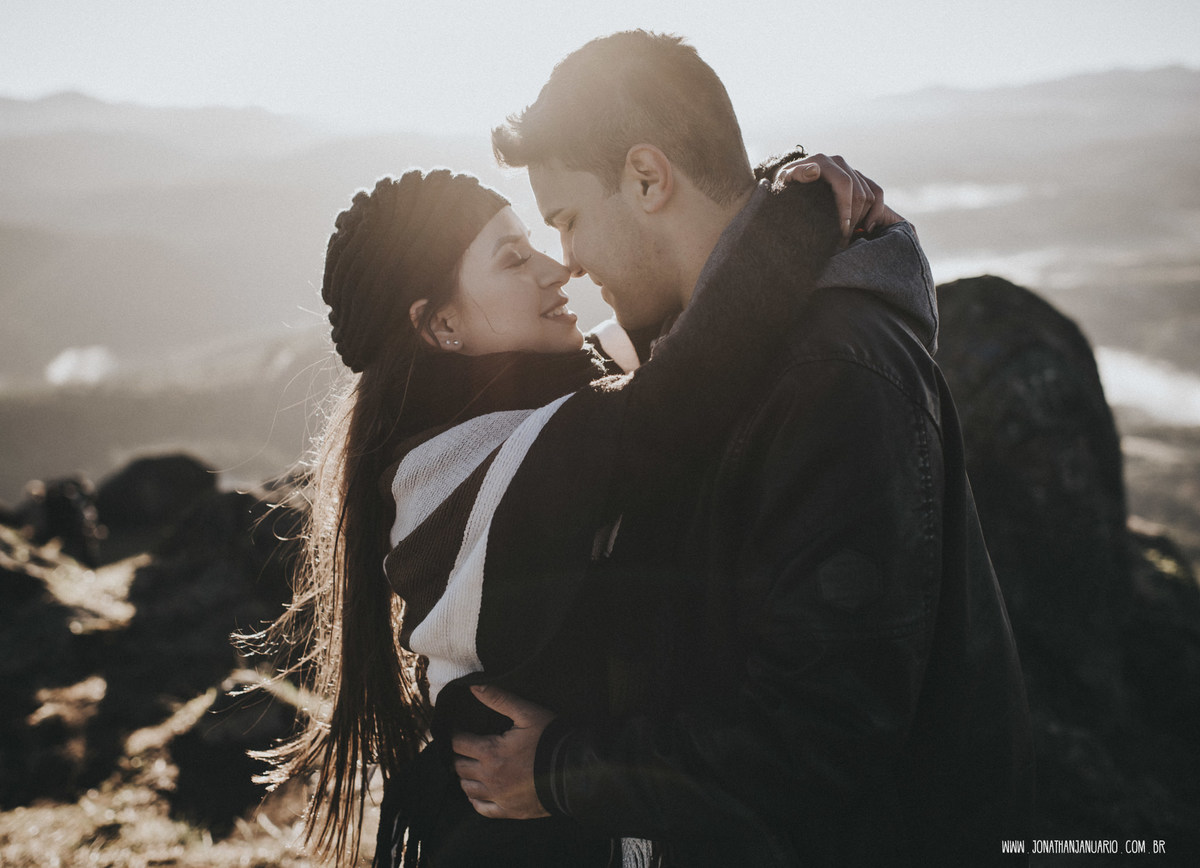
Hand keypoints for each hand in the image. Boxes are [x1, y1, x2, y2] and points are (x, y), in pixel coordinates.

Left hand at [451, 684, 554, 818]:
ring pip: (467, 788)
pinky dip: (476, 800)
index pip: (458, 744)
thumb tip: (474, 687)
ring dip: (466, 776)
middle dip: (459, 755)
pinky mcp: (509, 810)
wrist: (574, 771)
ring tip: (473, 767)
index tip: (459, 730)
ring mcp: (498, 796)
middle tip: (466, 748)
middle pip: (459, 767)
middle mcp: (489, 777)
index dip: (455, 735)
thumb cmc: (551, 739)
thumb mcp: (527, 713)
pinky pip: (482, 808)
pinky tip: (479, 791)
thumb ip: (499, 699)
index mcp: (491, 752)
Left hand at [776, 154, 902, 240]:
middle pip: (859, 193)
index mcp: (822, 161)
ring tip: (847, 237)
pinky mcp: (858, 177)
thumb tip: (815, 170)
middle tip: (843, 240)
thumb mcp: (784, 182)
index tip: (842, 230)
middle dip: (854, 219)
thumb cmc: (784, 187)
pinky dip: (876, 212)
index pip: (844, 183)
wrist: (790, 183)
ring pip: (869, 195)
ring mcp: (850, 168)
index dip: (846, 208)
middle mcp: (839, 162)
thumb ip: (796, 175)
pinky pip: (877, 193)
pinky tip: (866, 228)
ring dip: (862, 219)